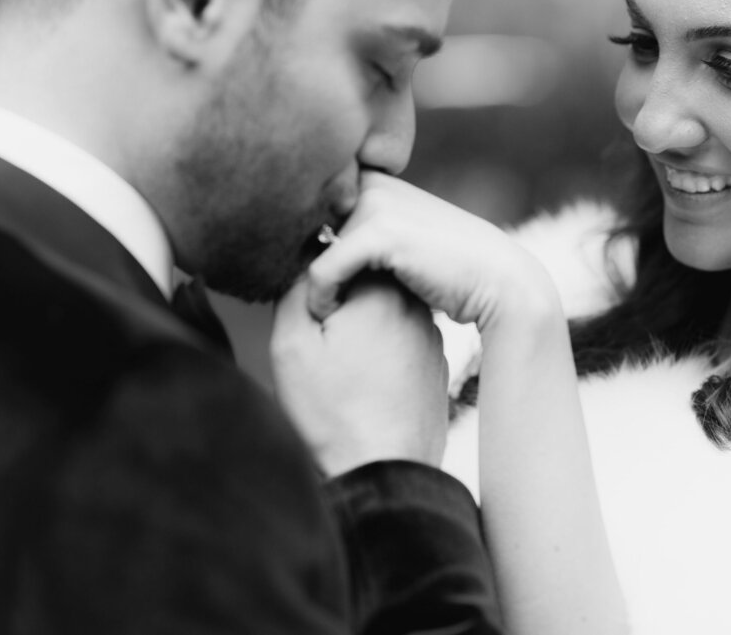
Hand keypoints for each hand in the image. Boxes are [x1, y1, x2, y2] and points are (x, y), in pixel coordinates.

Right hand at [270, 272, 448, 476]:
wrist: (385, 470)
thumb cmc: (334, 411)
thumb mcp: (292, 345)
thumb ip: (296, 291)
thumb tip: (309, 267)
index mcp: (379, 290)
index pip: (344, 259)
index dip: (318, 288)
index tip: (312, 322)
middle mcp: (414, 306)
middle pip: (367, 286)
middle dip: (343, 310)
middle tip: (328, 352)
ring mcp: (431, 337)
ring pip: (385, 317)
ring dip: (364, 334)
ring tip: (349, 375)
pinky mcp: (438, 366)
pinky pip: (402, 346)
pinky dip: (384, 358)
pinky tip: (370, 391)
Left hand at [306, 172, 562, 335]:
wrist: (500, 282)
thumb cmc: (453, 274)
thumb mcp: (406, 246)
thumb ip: (370, 237)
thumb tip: (316, 249)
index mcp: (377, 181)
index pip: (313, 209)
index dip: (301, 244)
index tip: (301, 279)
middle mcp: (373, 184)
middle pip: (305, 227)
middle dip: (298, 262)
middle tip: (305, 299)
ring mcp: (376, 204)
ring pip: (308, 248)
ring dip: (305, 282)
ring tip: (316, 309)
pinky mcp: (380, 233)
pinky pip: (323, 269)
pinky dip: (320, 297)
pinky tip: (327, 315)